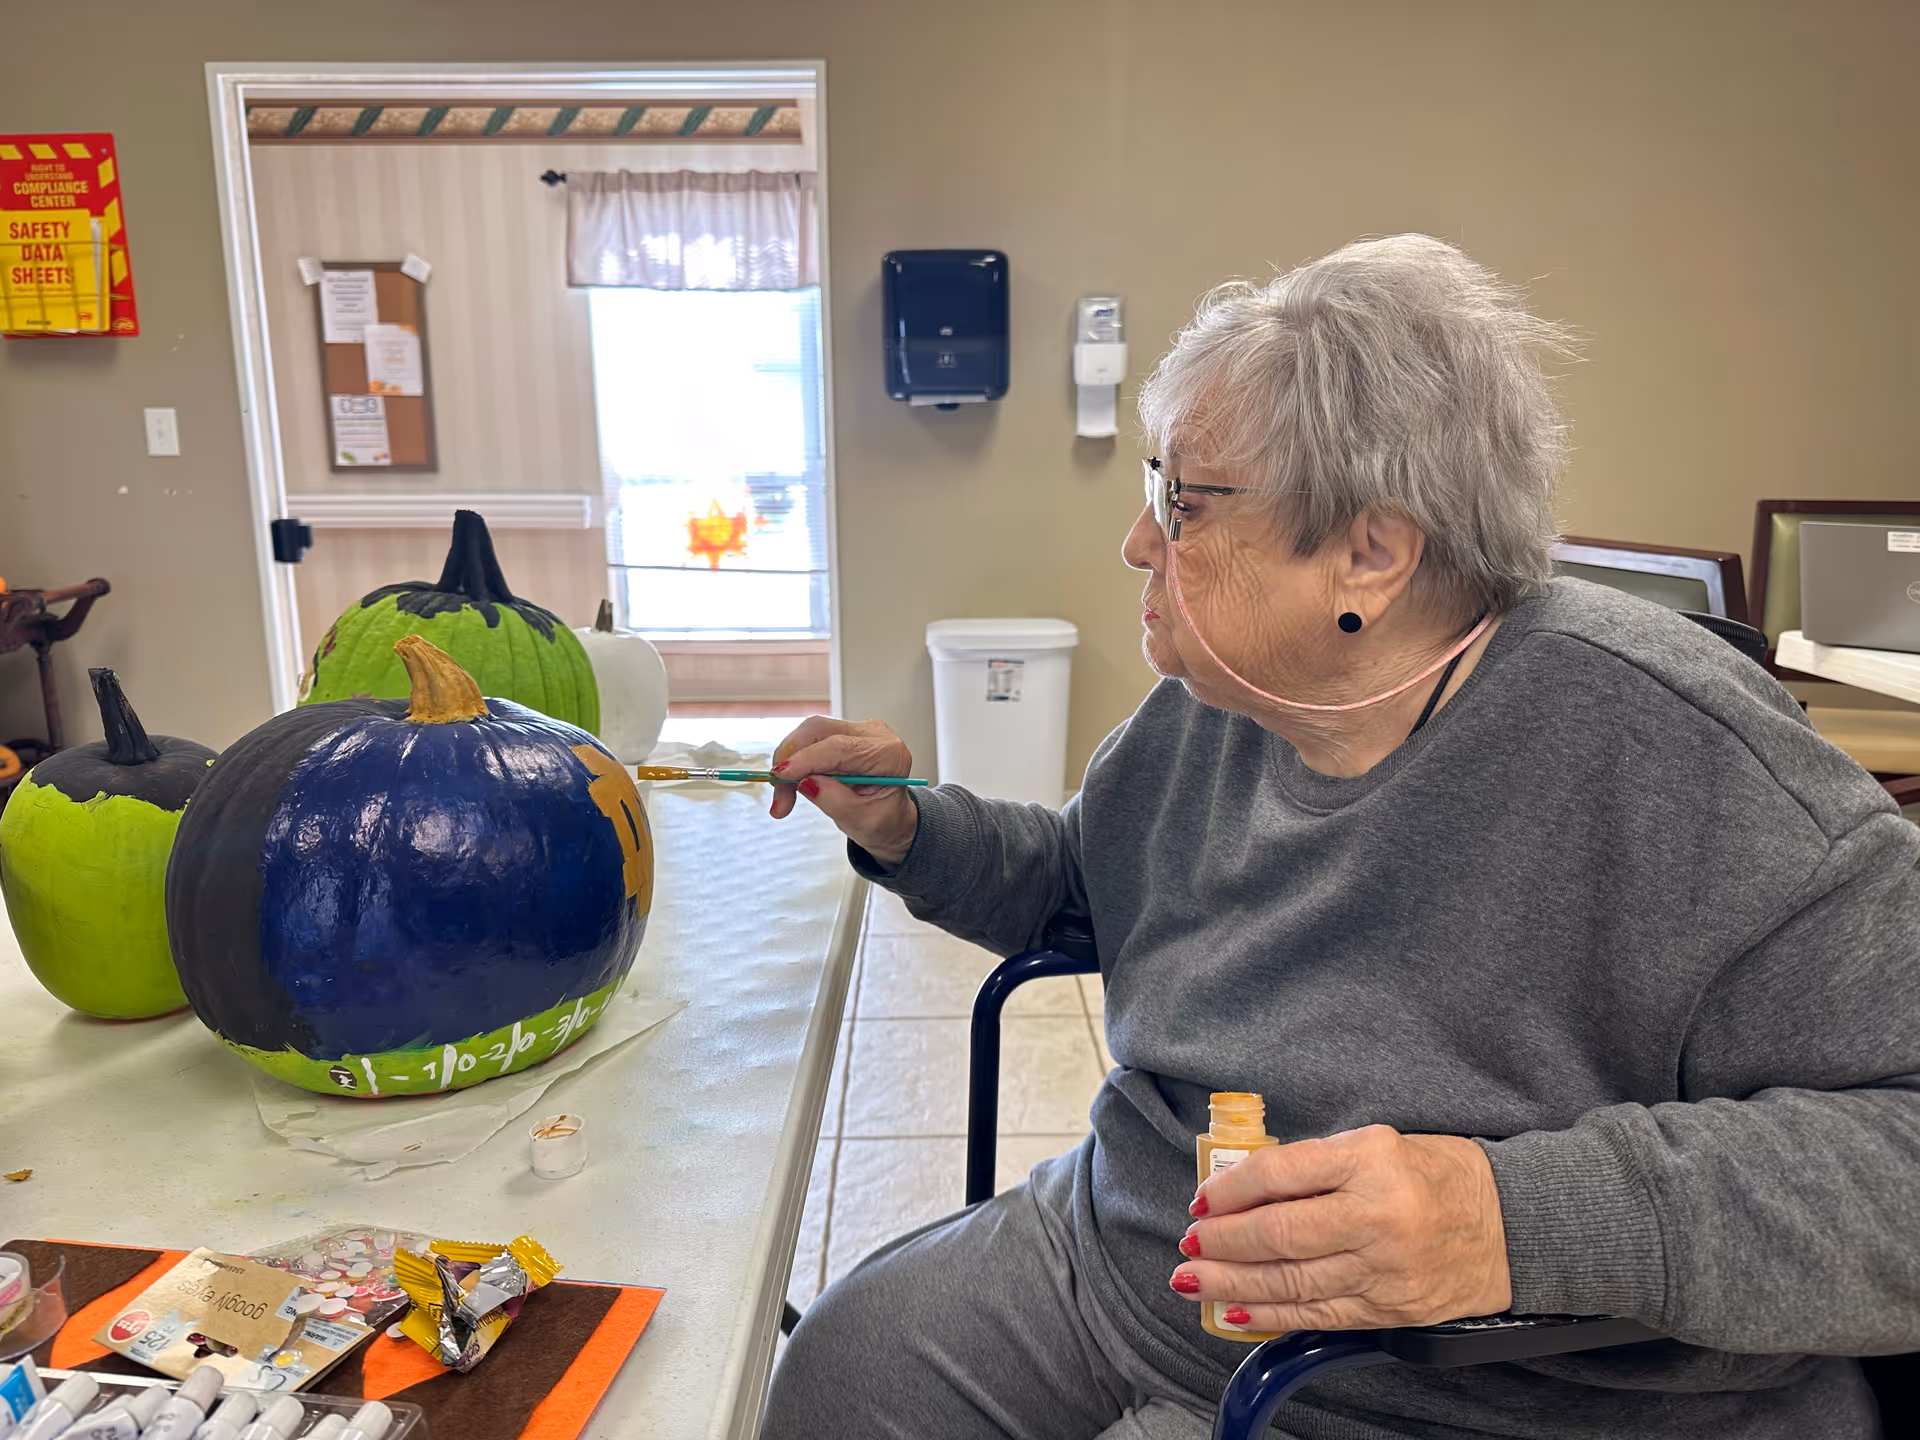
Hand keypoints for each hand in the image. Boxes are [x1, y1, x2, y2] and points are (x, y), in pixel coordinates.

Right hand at [769, 716, 919, 866]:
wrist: (889, 818)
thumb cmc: (884, 820)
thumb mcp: (863, 822)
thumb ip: (836, 801)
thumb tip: (807, 783)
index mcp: (888, 755)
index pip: (840, 748)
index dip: (806, 760)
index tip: (781, 777)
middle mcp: (874, 735)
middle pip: (819, 731)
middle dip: (791, 761)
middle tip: (779, 797)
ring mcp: (856, 731)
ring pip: (809, 733)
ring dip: (789, 762)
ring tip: (784, 798)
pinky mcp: (841, 734)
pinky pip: (809, 740)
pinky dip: (794, 761)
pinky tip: (792, 783)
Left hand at [1171, 1125, 1510, 1332]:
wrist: (1515, 1226)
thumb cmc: (1441, 1176)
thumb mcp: (1379, 1145)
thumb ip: (1316, 1165)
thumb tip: (1246, 1187)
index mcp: (1371, 1160)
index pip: (1281, 1173)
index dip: (1231, 1189)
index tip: (1204, 1199)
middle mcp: (1376, 1216)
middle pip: (1279, 1233)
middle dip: (1223, 1242)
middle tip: (1189, 1242)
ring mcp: (1383, 1269)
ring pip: (1290, 1281)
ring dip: (1231, 1283)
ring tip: (1193, 1278)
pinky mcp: (1389, 1310)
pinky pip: (1316, 1315)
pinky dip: (1269, 1315)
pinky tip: (1235, 1310)